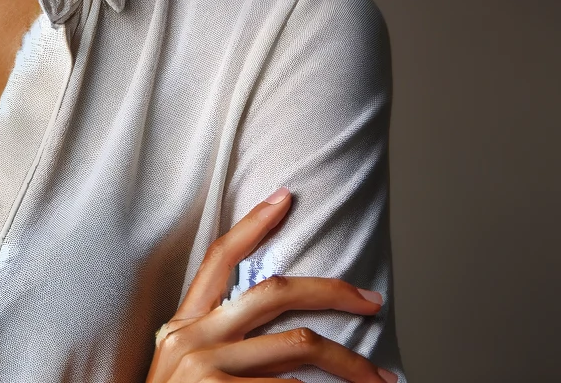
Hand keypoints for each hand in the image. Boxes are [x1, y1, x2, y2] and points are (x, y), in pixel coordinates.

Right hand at [145, 187, 394, 382]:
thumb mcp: (186, 371)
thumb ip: (223, 344)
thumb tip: (293, 338)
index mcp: (182, 325)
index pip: (218, 258)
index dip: (253, 224)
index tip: (286, 196)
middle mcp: (189, 337)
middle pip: (273, 290)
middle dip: (333, 290)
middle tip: (373, 301)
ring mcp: (201, 367)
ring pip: (298, 344)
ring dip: (349, 361)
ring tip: (379, 378)